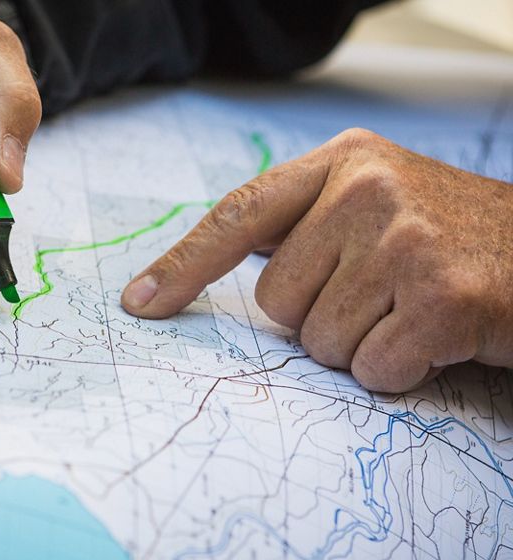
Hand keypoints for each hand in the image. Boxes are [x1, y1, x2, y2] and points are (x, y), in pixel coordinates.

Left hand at [121, 128, 512, 392]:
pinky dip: (397, 370)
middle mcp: (368, 188)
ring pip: (318, 341)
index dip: (184, 263)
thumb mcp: (373, 207)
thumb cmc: (446, 239)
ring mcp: (406, 238)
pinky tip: (434, 337)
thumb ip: (300, 229)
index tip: (139, 302)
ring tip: (408, 313)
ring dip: (358, 344)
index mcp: (342, 163)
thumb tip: (206, 268)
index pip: (238, 215)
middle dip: (318, 316)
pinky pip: (370, 369)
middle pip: (276, 300)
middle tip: (378, 298)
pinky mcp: (443, 296)